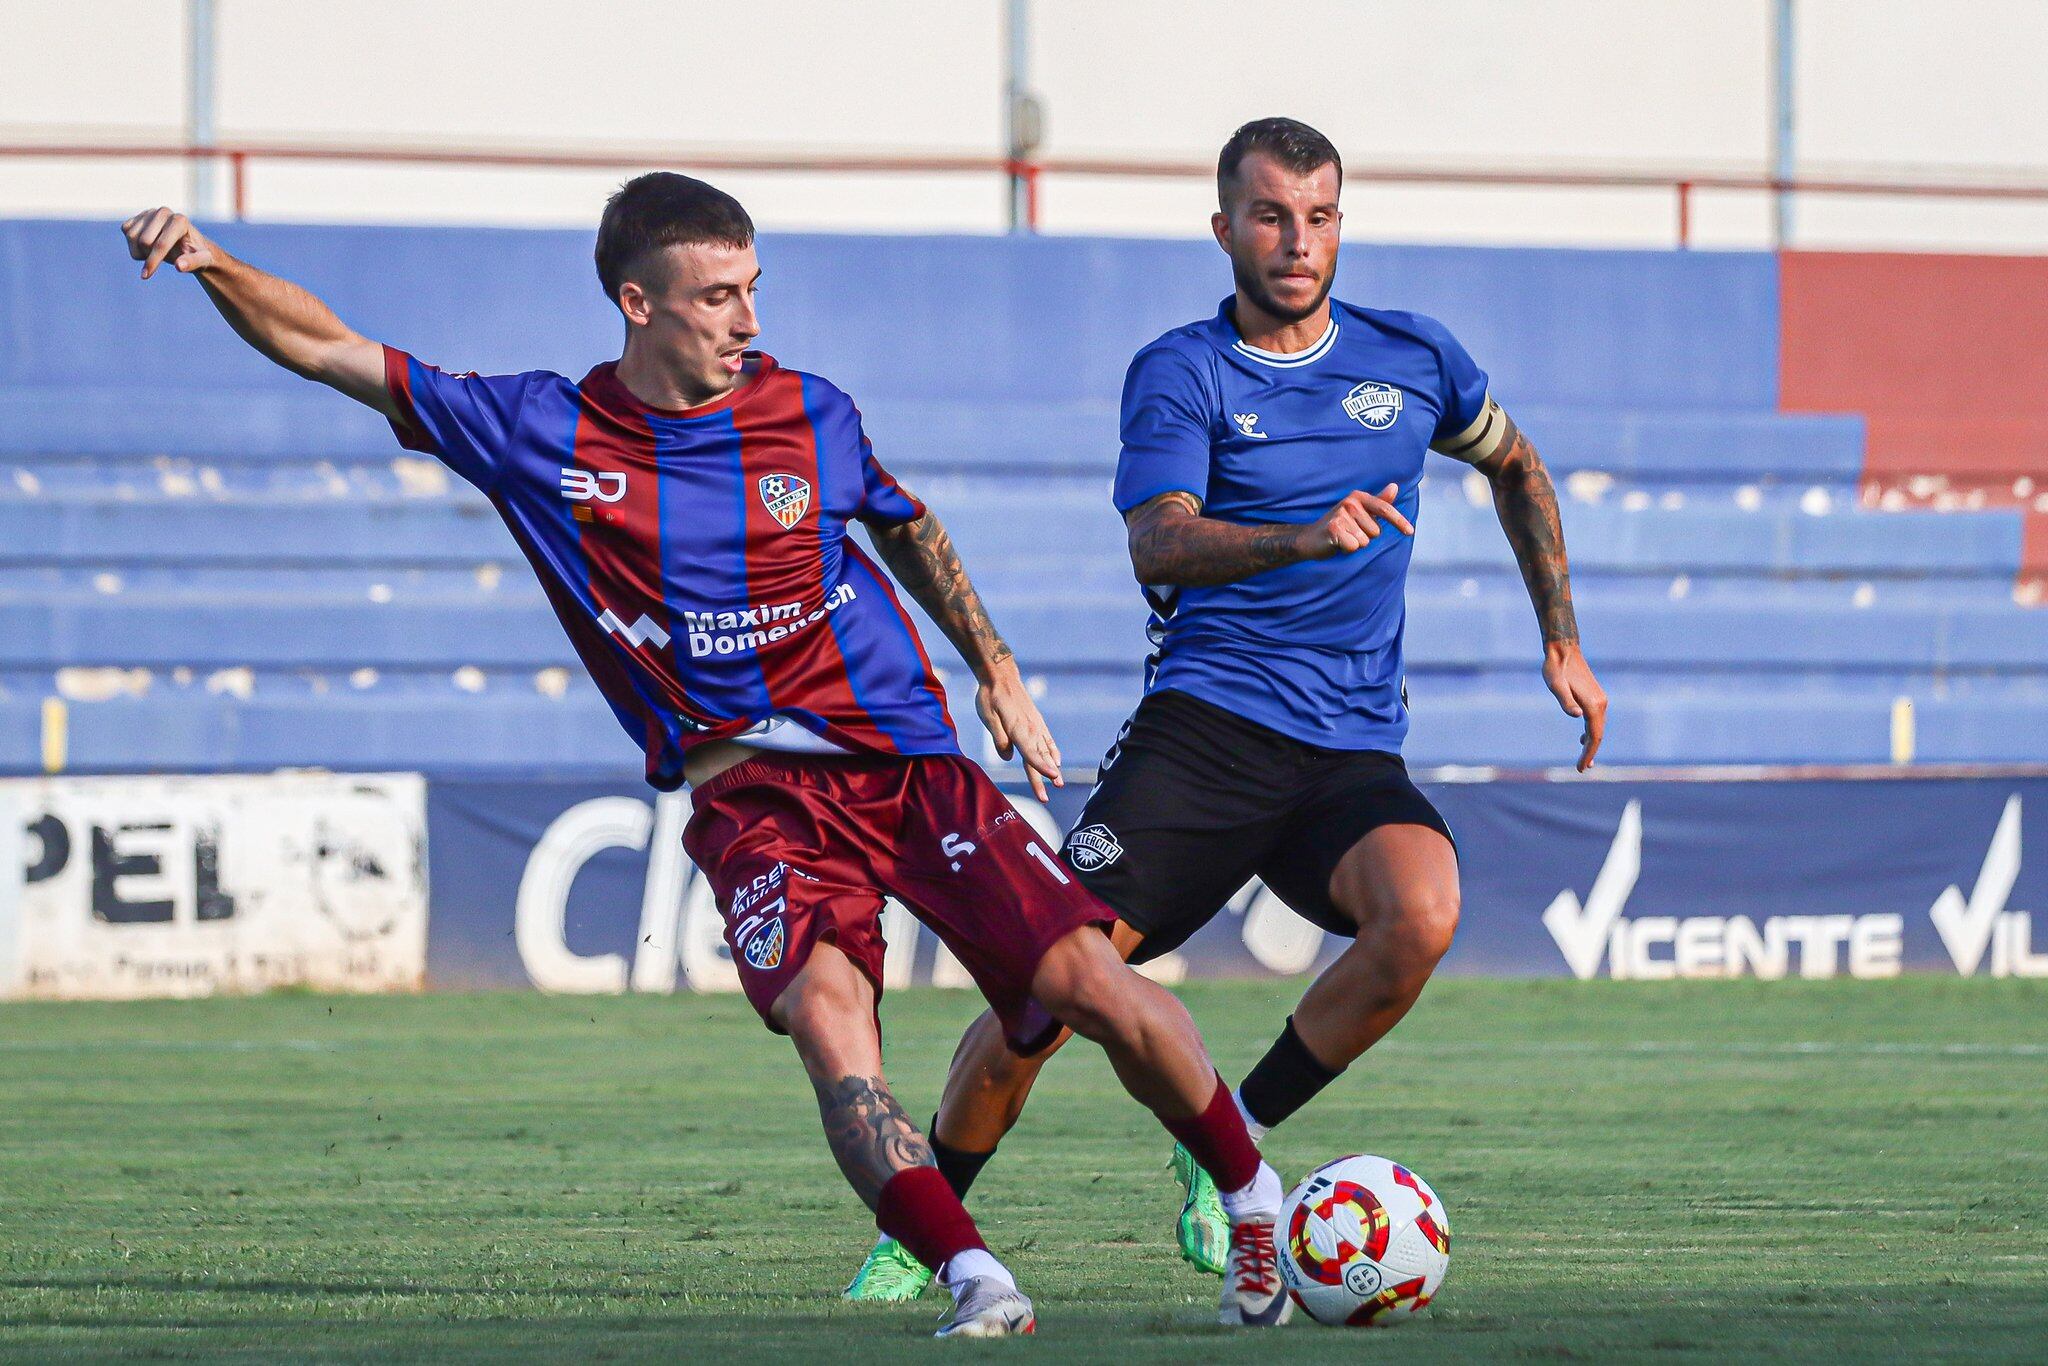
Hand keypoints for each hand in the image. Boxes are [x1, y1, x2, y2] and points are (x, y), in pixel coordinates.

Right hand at [122, 207, 219, 278]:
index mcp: (180, 221)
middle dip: (149, 256)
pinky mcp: (139, 215)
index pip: (161, 244)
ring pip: (132, 236)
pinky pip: (126, 230)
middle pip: (144, 241)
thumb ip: (193, 263)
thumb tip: (179, 266)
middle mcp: (164, 212)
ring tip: (156, 252)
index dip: (153, 261)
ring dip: (140, 251)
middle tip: (162, 258)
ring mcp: (150, 212)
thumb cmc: (196, 253)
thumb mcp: (202, 261)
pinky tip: (147, 246)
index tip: (146, 276)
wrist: (187, 244)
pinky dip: (133, 243)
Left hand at [975, 661, 1062, 801]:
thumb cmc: (990, 697)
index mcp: (1018, 729)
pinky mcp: (1036, 722)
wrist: (1001, 675)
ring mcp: (1036, 725)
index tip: (1052, 778)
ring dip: (1052, 767)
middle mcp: (1031, 729)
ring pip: (1046, 750)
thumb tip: (1008, 757)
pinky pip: (1048, 740)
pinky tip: (1057, 761)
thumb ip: (999, 738)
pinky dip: (1053, 752)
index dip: (1041, 767)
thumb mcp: (988, 717)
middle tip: (1046, 798)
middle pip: (1039, 757)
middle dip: (1043, 777)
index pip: (1031, 752)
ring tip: (1059, 783)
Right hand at [1299, 483, 1412, 558]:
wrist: (1310, 539)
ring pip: (1366, 541)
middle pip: (1376, 531)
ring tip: (1343, 538)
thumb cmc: (1339, 527)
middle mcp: (1350, 502)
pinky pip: (1355, 546)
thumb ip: (1378, 502)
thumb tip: (1395, 486)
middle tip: (1350, 534)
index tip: (1410, 532)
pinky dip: (1347, 549)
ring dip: (1356, 544)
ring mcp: (1341, 514)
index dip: (1399, 521)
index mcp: (1358, 497)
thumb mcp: (1360, 513)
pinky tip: (1337, 544)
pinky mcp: (1334, 528)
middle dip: (1366, 537)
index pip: (1385, 509)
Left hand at [1543, 639, 1607, 770]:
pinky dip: (1591, 732)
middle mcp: (1601, 704)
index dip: (1589, 753)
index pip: (1595, 736)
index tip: (1581, 768)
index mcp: (1593, 705)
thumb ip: (1566, 701)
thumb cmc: (1556, 669)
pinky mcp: (1596, 697)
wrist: (1563, 650)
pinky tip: (1582, 738)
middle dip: (1591, 752)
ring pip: (1599, 728)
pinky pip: (1596, 720)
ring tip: (1585, 760)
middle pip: (1599, 734)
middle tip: (1583, 769)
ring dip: (1592, 744)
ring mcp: (1600, 700)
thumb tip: (1578, 717)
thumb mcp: (1555, 685)